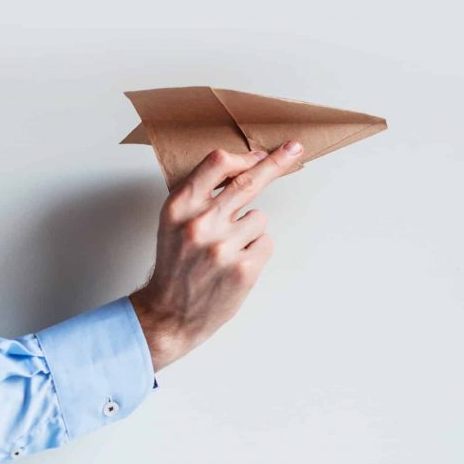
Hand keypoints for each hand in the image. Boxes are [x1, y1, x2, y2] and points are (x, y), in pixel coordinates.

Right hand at [129, 140, 303, 370]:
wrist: (169, 314)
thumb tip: (243, 167)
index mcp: (180, 206)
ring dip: (250, 231)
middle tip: (294, 149)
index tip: (262, 153)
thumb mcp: (175, 221)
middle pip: (248, 182)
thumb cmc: (176, 264)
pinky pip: (266, 243)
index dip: (244, 157)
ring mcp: (223, 247)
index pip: (217, 164)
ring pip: (259, 218)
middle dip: (276, 163)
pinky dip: (256, 251)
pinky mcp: (243, 269)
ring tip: (226, 251)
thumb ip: (202, 195)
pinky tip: (235, 265)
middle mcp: (200, 223)